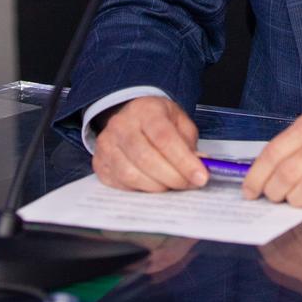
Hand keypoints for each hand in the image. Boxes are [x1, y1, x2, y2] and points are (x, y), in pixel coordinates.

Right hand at [91, 96, 207, 191]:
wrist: (130, 116)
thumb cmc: (158, 121)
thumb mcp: (178, 122)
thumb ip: (189, 143)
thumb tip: (200, 166)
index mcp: (146, 110)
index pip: (164, 138)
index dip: (184, 161)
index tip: (201, 177)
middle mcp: (121, 125)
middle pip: (146, 158)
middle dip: (173, 177)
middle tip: (189, 185)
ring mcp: (107, 144)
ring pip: (131, 175)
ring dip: (157, 187)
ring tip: (173, 187)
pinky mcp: (100, 163)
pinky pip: (120, 185)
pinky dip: (140, 191)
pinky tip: (154, 187)